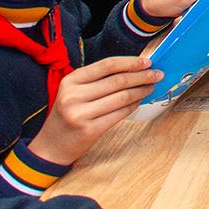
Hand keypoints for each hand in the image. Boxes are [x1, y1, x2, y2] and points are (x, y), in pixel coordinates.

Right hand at [27, 57, 162, 165]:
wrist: (51, 146)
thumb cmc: (68, 114)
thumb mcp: (74, 92)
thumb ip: (98, 80)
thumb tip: (134, 69)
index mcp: (71, 80)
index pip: (107, 65)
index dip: (131, 62)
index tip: (148, 62)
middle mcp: (74, 95)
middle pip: (117, 81)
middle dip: (142, 76)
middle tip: (157, 74)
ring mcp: (80, 114)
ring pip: (122, 97)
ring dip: (141, 91)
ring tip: (151, 87)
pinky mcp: (90, 130)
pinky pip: (120, 114)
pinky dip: (133, 106)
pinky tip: (139, 102)